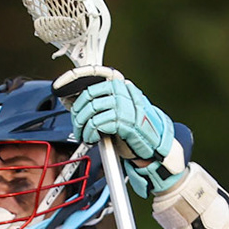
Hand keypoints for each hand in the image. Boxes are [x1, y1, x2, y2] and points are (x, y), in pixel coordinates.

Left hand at [53, 67, 184, 196]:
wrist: (154, 142)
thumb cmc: (135, 126)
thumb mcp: (121, 107)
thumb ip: (106, 100)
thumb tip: (80, 102)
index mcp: (120, 86)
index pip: (90, 89)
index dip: (78, 103)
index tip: (74, 113)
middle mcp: (123, 93)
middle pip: (88, 100)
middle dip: (78, 117)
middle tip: (77, 127)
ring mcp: (125, 106)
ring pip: (91, 112)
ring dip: (83, 127)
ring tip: (85, 135)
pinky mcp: (124, 122)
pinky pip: (98, 124)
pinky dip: (91, 133)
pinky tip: (92, 139)